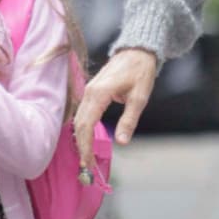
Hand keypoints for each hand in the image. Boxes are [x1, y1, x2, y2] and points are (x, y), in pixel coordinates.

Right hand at [74, 47, 157, 164]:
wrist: (137, 51)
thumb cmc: (140, 72)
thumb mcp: (139, 98)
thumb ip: (129, 120)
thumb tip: (121, 142)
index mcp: (99, 94)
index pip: (86, 126)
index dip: (85, 146)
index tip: (88, 163)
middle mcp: (89, 93)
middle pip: (79, 125)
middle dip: (81, 147)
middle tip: (87, 167)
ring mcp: (88, 91)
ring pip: (79, 120)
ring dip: (81, 139)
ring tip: (87, 158)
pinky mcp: (91, 92)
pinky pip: (83, 113)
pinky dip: (83, 129)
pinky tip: (87, 141)